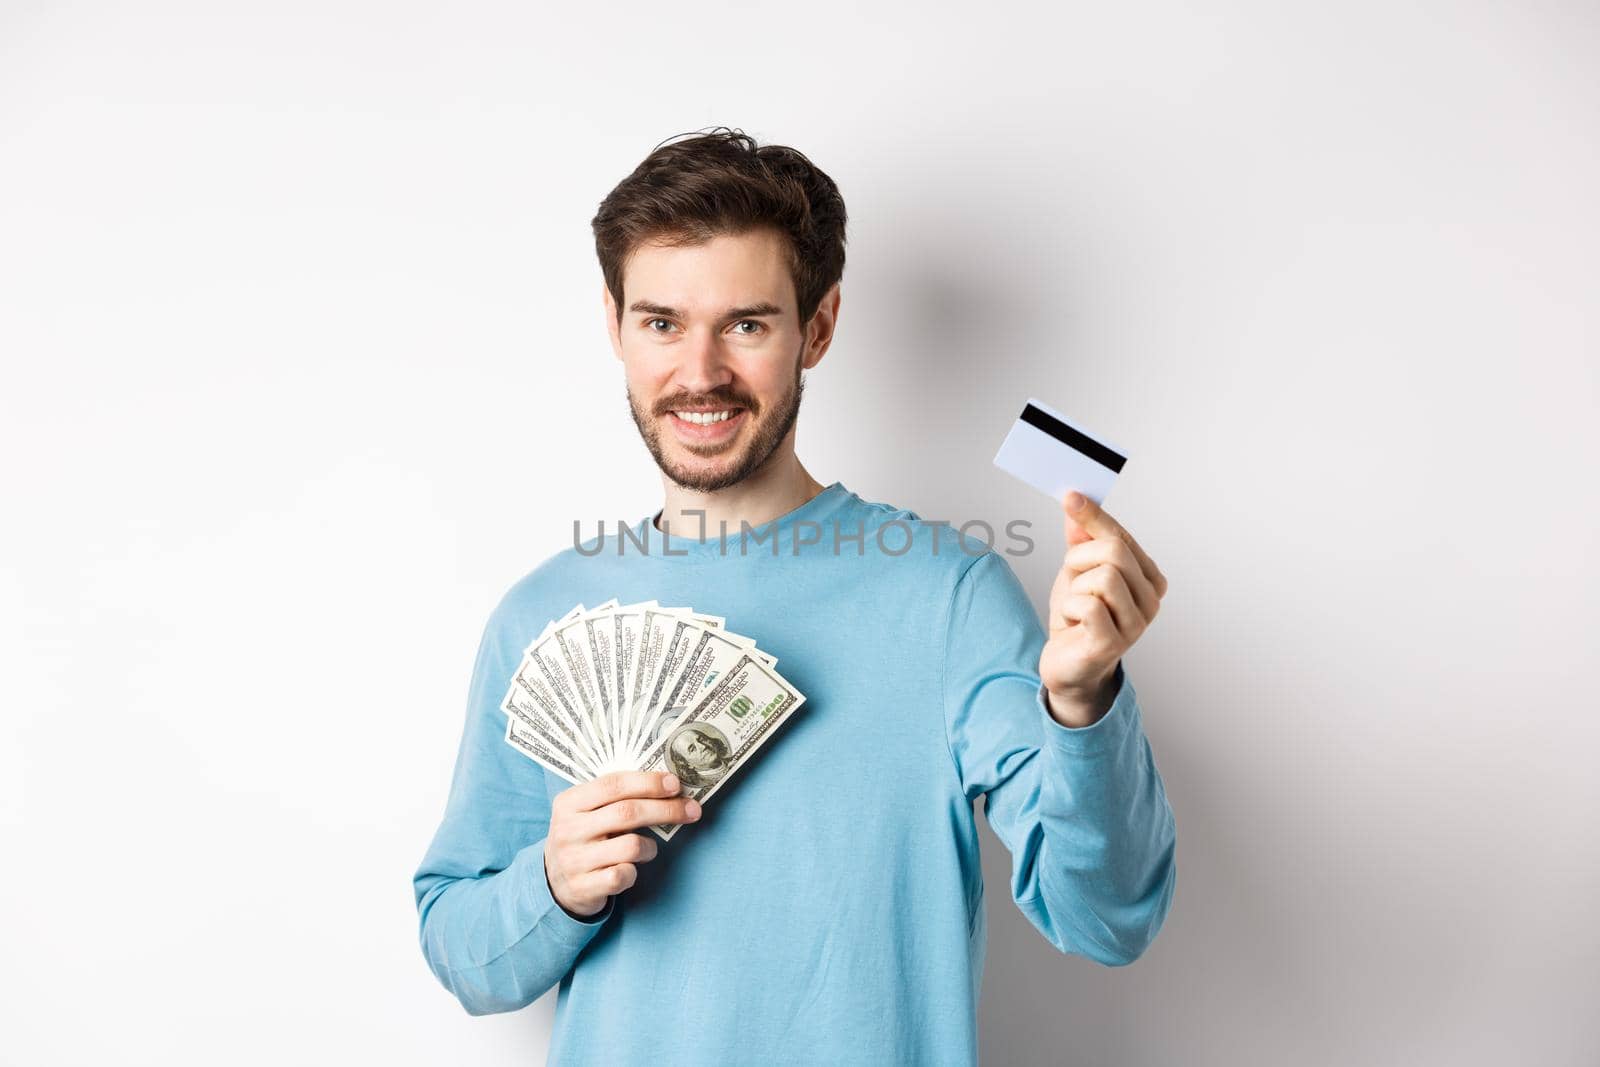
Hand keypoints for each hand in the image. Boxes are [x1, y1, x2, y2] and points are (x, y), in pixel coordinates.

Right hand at [543, 771, 700, 917]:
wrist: (554, 882)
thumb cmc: (584, 837)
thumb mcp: (587, 811)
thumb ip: (616, 797)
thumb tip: (667, 784)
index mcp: (569, 802)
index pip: (613, 784)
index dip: (648, 782)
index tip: (675, 783)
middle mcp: (568, 829)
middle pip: (627, 812)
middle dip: (666, 809)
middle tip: (691, 809)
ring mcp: (574, 860)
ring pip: (631, 846)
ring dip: (650, 847)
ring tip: (648, 849)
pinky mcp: (583, 887)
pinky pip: (623, 875)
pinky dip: (634, 872)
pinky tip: (629, 869)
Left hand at [1042, 491, 1168, 726]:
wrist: (1068, 666)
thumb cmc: (1078, 619)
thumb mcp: (1077, 571)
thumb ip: (1081, 538)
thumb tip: (1077, 502)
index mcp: (1149, 579)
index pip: (1122, 536)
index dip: (1094, 516)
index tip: (1071, 496)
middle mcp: (1150, 601)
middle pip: (1115, 551)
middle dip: (1080, 559)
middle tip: (1071, 579)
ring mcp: (1136, 624)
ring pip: (1103, 576)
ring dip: (1074, 587)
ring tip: (1074, 607)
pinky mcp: (1113, 643)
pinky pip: (1087, 604)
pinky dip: (1068, 608)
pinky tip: (1072, 624)